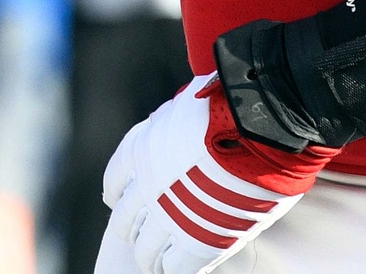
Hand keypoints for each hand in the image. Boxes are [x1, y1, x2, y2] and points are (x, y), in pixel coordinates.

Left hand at [97, 75, 328, 273]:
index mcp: (138, 152)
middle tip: (138, 240)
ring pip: (145, 249)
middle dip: (131, 230)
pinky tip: (176, 268)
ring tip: (154, 263)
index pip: (115, 181)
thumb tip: (181, 114)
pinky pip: (174, 265)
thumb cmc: (225, 109)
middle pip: (124, 220)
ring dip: (149, 256)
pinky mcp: (194, 239)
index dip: (117, 195)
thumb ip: (175, 123)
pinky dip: (174, 268)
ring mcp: (166, 215)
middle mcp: (144, 186)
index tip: (118, 201)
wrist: (250, 131)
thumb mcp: (183, 107)